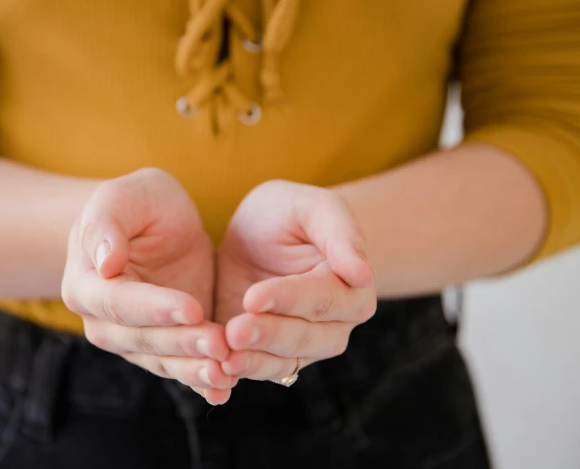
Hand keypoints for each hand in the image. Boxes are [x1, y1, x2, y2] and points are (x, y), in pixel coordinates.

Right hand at [62, 168, 234, 403]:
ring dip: (194, 369)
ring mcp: (133, 340)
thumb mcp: (123, 197)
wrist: (158, 222)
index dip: (154, 308)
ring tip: (228, 372)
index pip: (119, 303)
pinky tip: (223, 391)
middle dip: (182, 343)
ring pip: (162, 361)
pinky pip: (179, 368)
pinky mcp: (164, 347)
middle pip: (142, 340)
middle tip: (221, 343)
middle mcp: (103, 322)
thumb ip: (106, 225)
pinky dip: (200, 382)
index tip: (192, 307)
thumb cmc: (137, 202)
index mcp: (86, 284)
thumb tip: (105, 263)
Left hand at [215, 180, 376, 382]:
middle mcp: (334, 325)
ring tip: (224, 357)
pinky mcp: (270, 356)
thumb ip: (341, 233)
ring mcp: (303, 346)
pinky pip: (259, 371)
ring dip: (254, 362)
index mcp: (351, 288)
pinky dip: (239, 373)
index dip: (288, 299)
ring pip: (284, 362)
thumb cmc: (290, 213)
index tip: (254, 297)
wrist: (258, 234)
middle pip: (305, 338)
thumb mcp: (312, 207)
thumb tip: (363, 274)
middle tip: (235, 331)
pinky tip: (216, 370)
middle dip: (268, 335)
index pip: (322, 298)